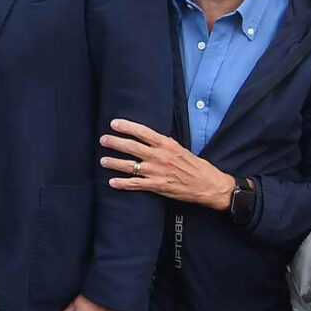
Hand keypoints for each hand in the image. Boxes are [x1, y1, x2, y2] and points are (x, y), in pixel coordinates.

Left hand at [101, 119, 232, 209]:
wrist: (208, 185)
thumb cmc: (195, 166)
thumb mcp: (180, 149)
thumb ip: (165, 144)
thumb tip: (150, 138)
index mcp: (166, 144)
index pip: (142, 132)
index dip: (126, 127)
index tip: (113, 123)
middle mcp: (159, 156)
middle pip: (131, 147)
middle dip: (114, 142)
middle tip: (103, 140)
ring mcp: (157, 172)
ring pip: (129, 166)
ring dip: (114, 162)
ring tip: (103, 160)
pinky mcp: (157, 186)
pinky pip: (135, 184)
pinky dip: (122, 183)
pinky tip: (112, 182)